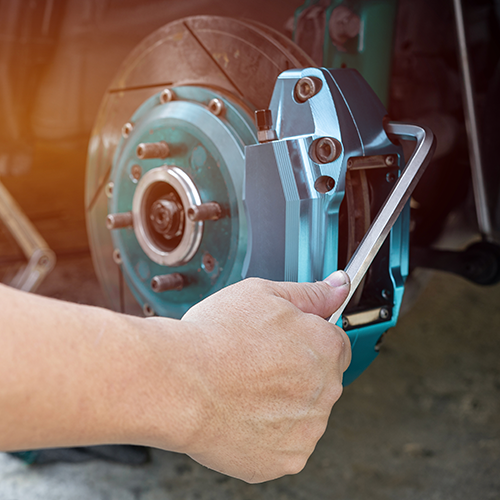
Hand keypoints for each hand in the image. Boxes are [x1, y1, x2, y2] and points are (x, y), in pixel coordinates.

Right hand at [180, 272, 350, 482]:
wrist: (178, 384)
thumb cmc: (215, 338)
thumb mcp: (263, 293)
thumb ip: (310, 293)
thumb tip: (338, 287)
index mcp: (325, 347)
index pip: (335, 344)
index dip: (307, 341)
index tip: (284, 344)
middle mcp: (325, 391)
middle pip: (320, 380)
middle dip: (296, 372)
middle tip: (256, 363)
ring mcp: (306, 430)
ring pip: (303, 414)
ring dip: (282, 404)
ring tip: (243, 388)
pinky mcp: (285, 460)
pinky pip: (284, 444)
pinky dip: (267, 433)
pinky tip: (241, 413)